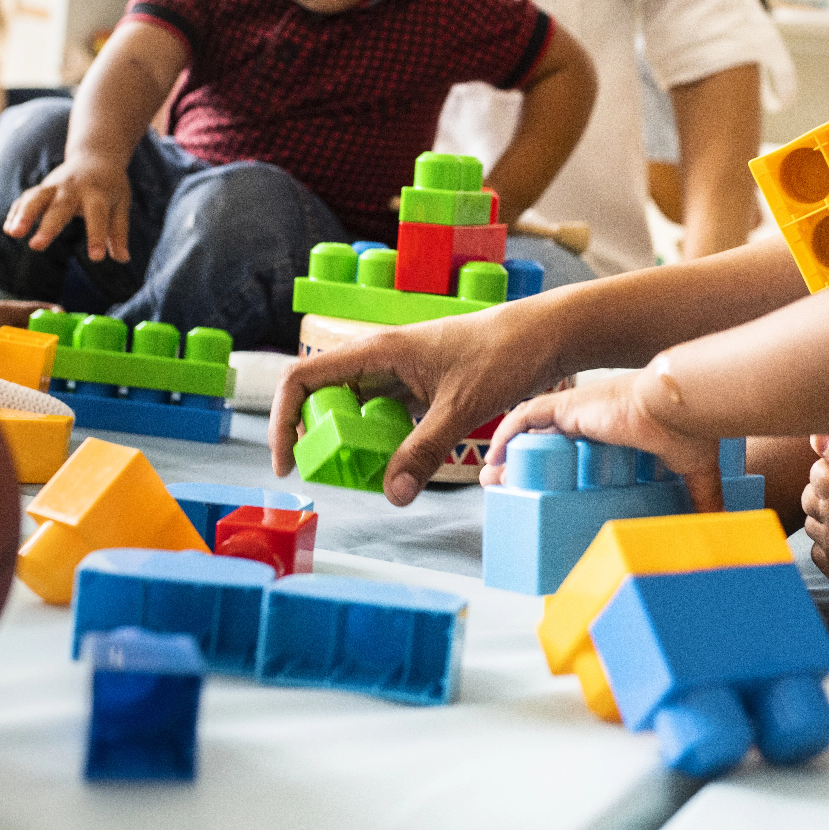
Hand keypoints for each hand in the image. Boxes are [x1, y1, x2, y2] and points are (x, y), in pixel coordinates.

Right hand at [3, 155, 131, 261]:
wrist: (95, 156)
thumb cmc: (110, 187)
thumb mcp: (120, 205)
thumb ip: (118, 232)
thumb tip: (123, 259)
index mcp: (98, 194)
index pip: (98, 217)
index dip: (97, 237)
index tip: (96, 258)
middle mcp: (74, 189)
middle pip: (59, 208)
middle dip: (47, 227)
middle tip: (36, 246)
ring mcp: (54, 187)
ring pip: (36, 199)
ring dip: (23, 215)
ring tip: (13, 233)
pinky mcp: (42, 188)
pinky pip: (26, 199)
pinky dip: (17, 212)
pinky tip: (9, 228)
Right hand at [270, 301, 567, 502]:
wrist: (545, 335)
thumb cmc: (504, 354)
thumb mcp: (461, 407)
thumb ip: (423, 451)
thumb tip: (392, 495)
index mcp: (377, 351)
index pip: (302, 379)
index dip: (283, 419)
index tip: (288, 461)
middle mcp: (380, 359)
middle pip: (324, 398)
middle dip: (319, 438)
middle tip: (336, 475)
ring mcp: (400, 373)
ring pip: (355, 410)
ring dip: (352, 443)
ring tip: (367, 476)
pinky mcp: (420, 387)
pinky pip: (385, 417)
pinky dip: (382, 442)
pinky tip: (399, 464)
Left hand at [481, 367, 724, 512]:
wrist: (681, 406)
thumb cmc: (690, 430)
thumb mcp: (695, 470)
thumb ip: (703, 497)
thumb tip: (719, 526)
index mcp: (615, 431)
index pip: (578, 447)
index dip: (557, 467)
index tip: (544, 492)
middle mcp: (591, 418)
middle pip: (546, 441)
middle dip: (523, 465)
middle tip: (507, 491)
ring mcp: (577, 410)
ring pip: (531, 430)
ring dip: (509, 453)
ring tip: (493, 481)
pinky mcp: (568, 406)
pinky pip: (525, 415)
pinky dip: (507, 433)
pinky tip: (496, 456)